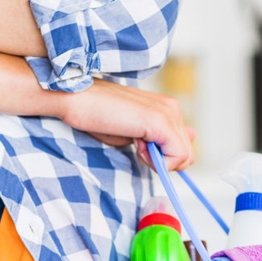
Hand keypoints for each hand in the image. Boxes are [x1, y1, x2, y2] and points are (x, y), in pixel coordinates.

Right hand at [58, 79, 194, 170]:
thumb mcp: (133, 133)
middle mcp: (171, 108)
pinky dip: (158, 162)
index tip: (141, 148)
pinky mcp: (160, 122)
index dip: (164, 158)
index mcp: (166, 108)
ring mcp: (168, 113)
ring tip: (135, 145)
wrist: (74, 98)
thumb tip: (179, 154)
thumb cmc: (96, 116)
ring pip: (185, 157)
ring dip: (160, 161)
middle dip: (164, 161)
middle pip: (187, 154)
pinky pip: (177, 156)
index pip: (184, 145)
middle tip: (137, 147)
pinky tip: (137, 146)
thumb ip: (156, 143)